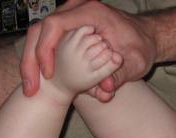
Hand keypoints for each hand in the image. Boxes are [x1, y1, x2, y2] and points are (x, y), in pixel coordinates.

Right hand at [21, 0, 156, 99]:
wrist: (144, 38)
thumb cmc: (140, 47)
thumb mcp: (135, 64)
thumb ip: (119, 76)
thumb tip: (105, 90)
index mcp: (91, 12)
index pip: (56, 24)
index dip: (46, 50)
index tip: (49, 74)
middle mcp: (76, 8)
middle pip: (40, 29)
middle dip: (31, 60)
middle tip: (31, 88)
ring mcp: (69, 16)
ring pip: (38, 35)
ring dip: (31, 61)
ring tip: (31, 88)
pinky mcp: (66, 27)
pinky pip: (45, 40)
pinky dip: (39, 60)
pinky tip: (38, 81)